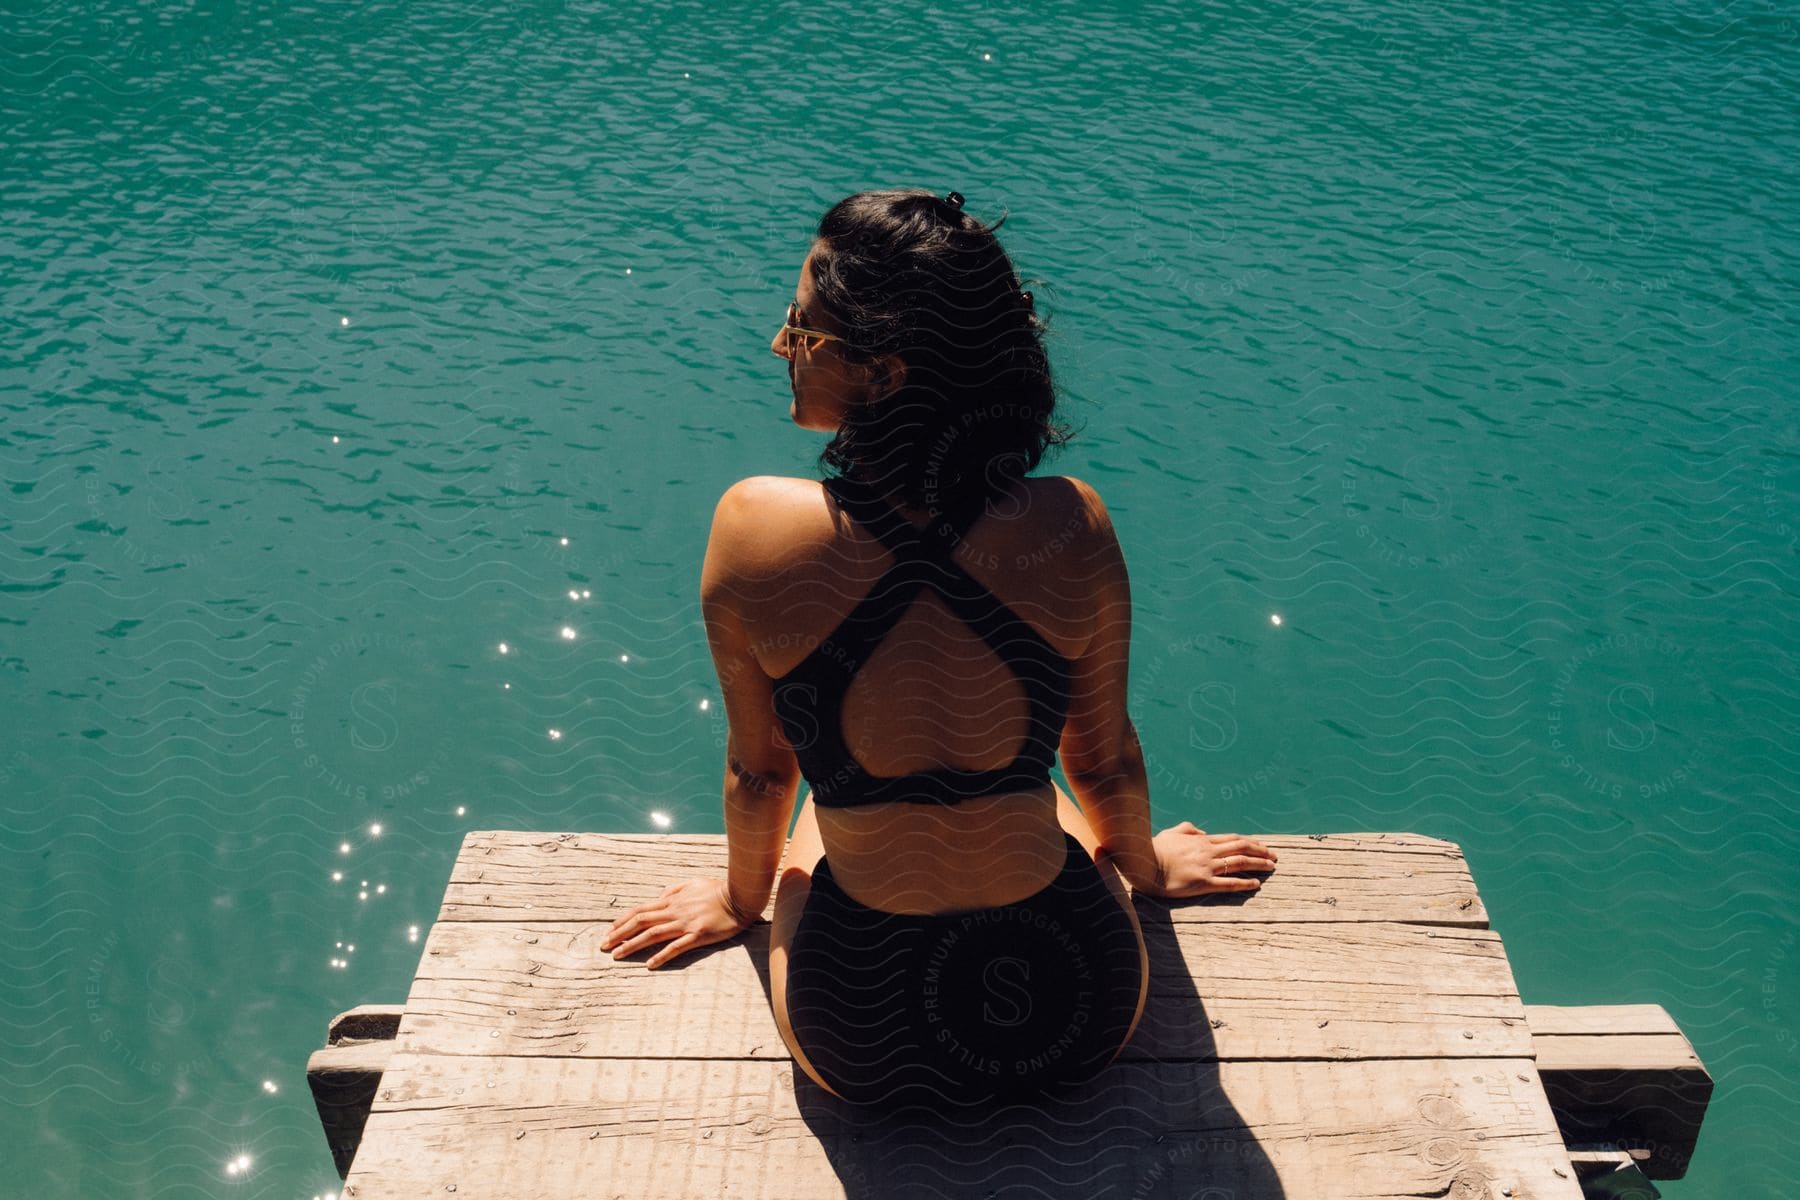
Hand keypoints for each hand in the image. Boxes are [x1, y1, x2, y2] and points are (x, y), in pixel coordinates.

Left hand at [598, 877, 757, 969]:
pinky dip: (661, 955)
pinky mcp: (698, 935)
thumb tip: (659, 896)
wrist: (740, 895)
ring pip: (652, 934)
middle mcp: (674, 911)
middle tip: (603, 946)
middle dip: (619, 934)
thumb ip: (674, 889)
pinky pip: (677, 946)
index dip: (622, 920)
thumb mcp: (693, 882)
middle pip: (640, 922)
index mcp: (672, 900)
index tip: (608, 931)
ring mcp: (685, 923)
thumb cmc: (718, 889)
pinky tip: (650, 964)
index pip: (640, 910)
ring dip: (632, 945)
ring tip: (617, 955)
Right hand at [1148, 822, 1277, 898]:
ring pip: (1239, 862)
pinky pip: (1228, 883)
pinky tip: (1256, 884)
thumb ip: (1187, 829)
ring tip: (1272, 867)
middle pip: (1241, 848)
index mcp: (1201, 840)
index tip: (1262, 846)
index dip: (1250, 842)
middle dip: (1260, 851)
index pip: (1232, 839)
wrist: (1142, 862)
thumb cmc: (1153, 848)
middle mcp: (1207, 851)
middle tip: (1275, 856)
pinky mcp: (1202, 883)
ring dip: (1258, 864)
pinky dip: (1245, 883)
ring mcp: (1206, 867)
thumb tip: (1201, 831)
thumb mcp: (1170, 833)